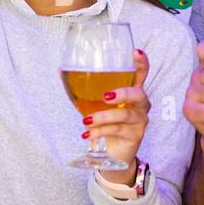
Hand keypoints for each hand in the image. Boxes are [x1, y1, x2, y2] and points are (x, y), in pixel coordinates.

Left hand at [85, 48, 149, 185]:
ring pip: (124, 115)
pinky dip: (99, 131)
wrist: (112, 152)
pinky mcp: (135, 136)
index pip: (141, 74)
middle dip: (124, 93)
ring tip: (85, 120)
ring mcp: (139, 121)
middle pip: (139, 94)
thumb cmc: (106, 122)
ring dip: (103, 117)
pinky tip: (87, 134)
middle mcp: (140, 105)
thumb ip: (83, 88)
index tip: (136, 52)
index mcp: (132, 92)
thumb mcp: (93, 103)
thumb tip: (61, 70)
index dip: (141, 63)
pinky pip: (117, 131)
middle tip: (105, 95)